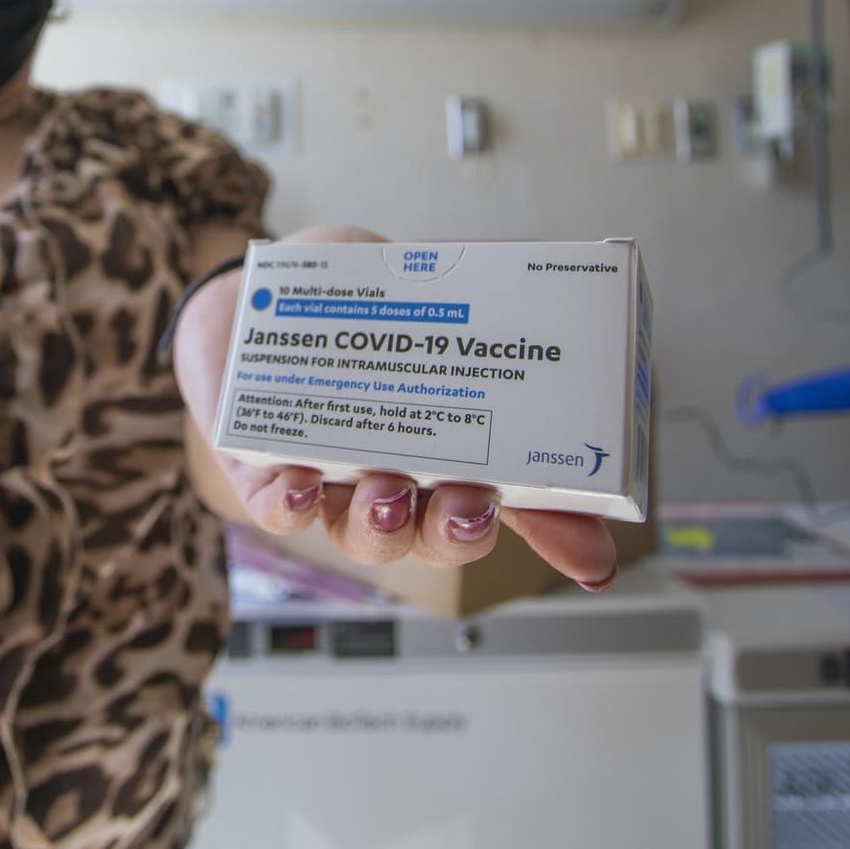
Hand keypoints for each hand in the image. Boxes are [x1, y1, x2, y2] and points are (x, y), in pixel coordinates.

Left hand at [175, 225, 618, 589]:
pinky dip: (292, 505)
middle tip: (469, 504)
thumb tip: (552, 292)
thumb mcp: (426, 294)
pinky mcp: (261, 472)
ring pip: (364, 532)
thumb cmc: (350, 307)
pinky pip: (279, 509)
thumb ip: (481, 300)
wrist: (255, 296)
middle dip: (459, 530)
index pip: (515, 499)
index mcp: (449, 447)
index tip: (595, 557)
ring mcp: (332, 482)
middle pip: (438, 533)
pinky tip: (305, 484)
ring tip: (388, 491)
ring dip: (381, 523)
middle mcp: (395, 478)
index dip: (559, 534)